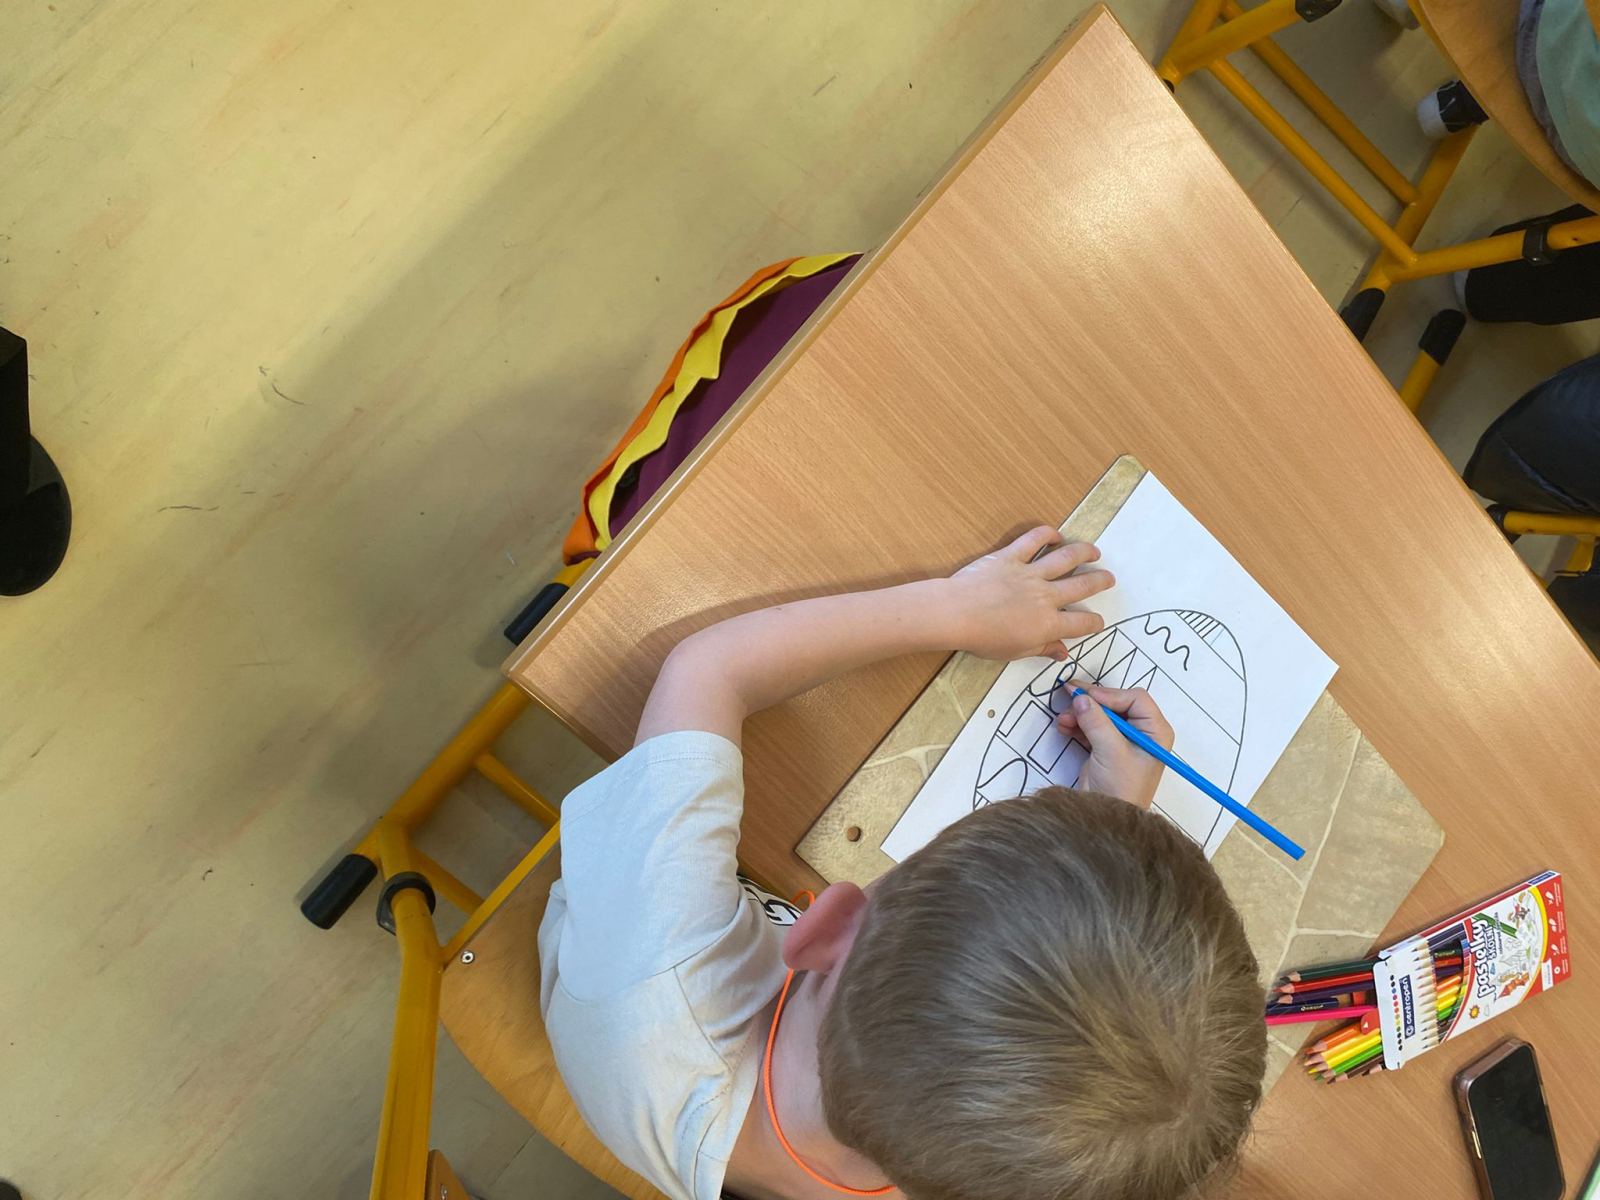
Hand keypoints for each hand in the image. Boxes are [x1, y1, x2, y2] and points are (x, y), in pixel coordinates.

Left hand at [945, 526, 1113, 660]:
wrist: (956, 614)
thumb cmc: (982, 638)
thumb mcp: (1015, 652)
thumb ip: (1042, 648)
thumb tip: (1062, 653)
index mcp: (1047, 624)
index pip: (1082, 623)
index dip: (1094, 623)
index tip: (1098, 621)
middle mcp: (1046, 596)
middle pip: (1082, 586)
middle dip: (1100, 582)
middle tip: (1109, 578)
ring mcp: (1030, 574)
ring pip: (1066, 558)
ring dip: (1084, 553)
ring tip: (1094, 552)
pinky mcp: (1011, 556)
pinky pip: (1034, 540)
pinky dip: (1047, 534)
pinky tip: (1056, 534)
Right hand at [1054, 685, 1173, 807]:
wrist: (1107, 819)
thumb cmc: (1121, 789)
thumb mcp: (1111, 752)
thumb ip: (1096, 722)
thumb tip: (1080, 698)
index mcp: (1155, 731)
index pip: (1134, 699)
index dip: (1109, 695)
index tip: (1085, 697)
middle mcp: (1142, 732)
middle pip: (1116, 703)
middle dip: (1092, 703)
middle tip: (1069, 699)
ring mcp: (1123, 739)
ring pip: (1101, 713)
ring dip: (1081, 713)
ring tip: (1063, 720)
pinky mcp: (1107, 747)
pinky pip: (1092, 726)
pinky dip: (1078, 724)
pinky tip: (1065, 727)